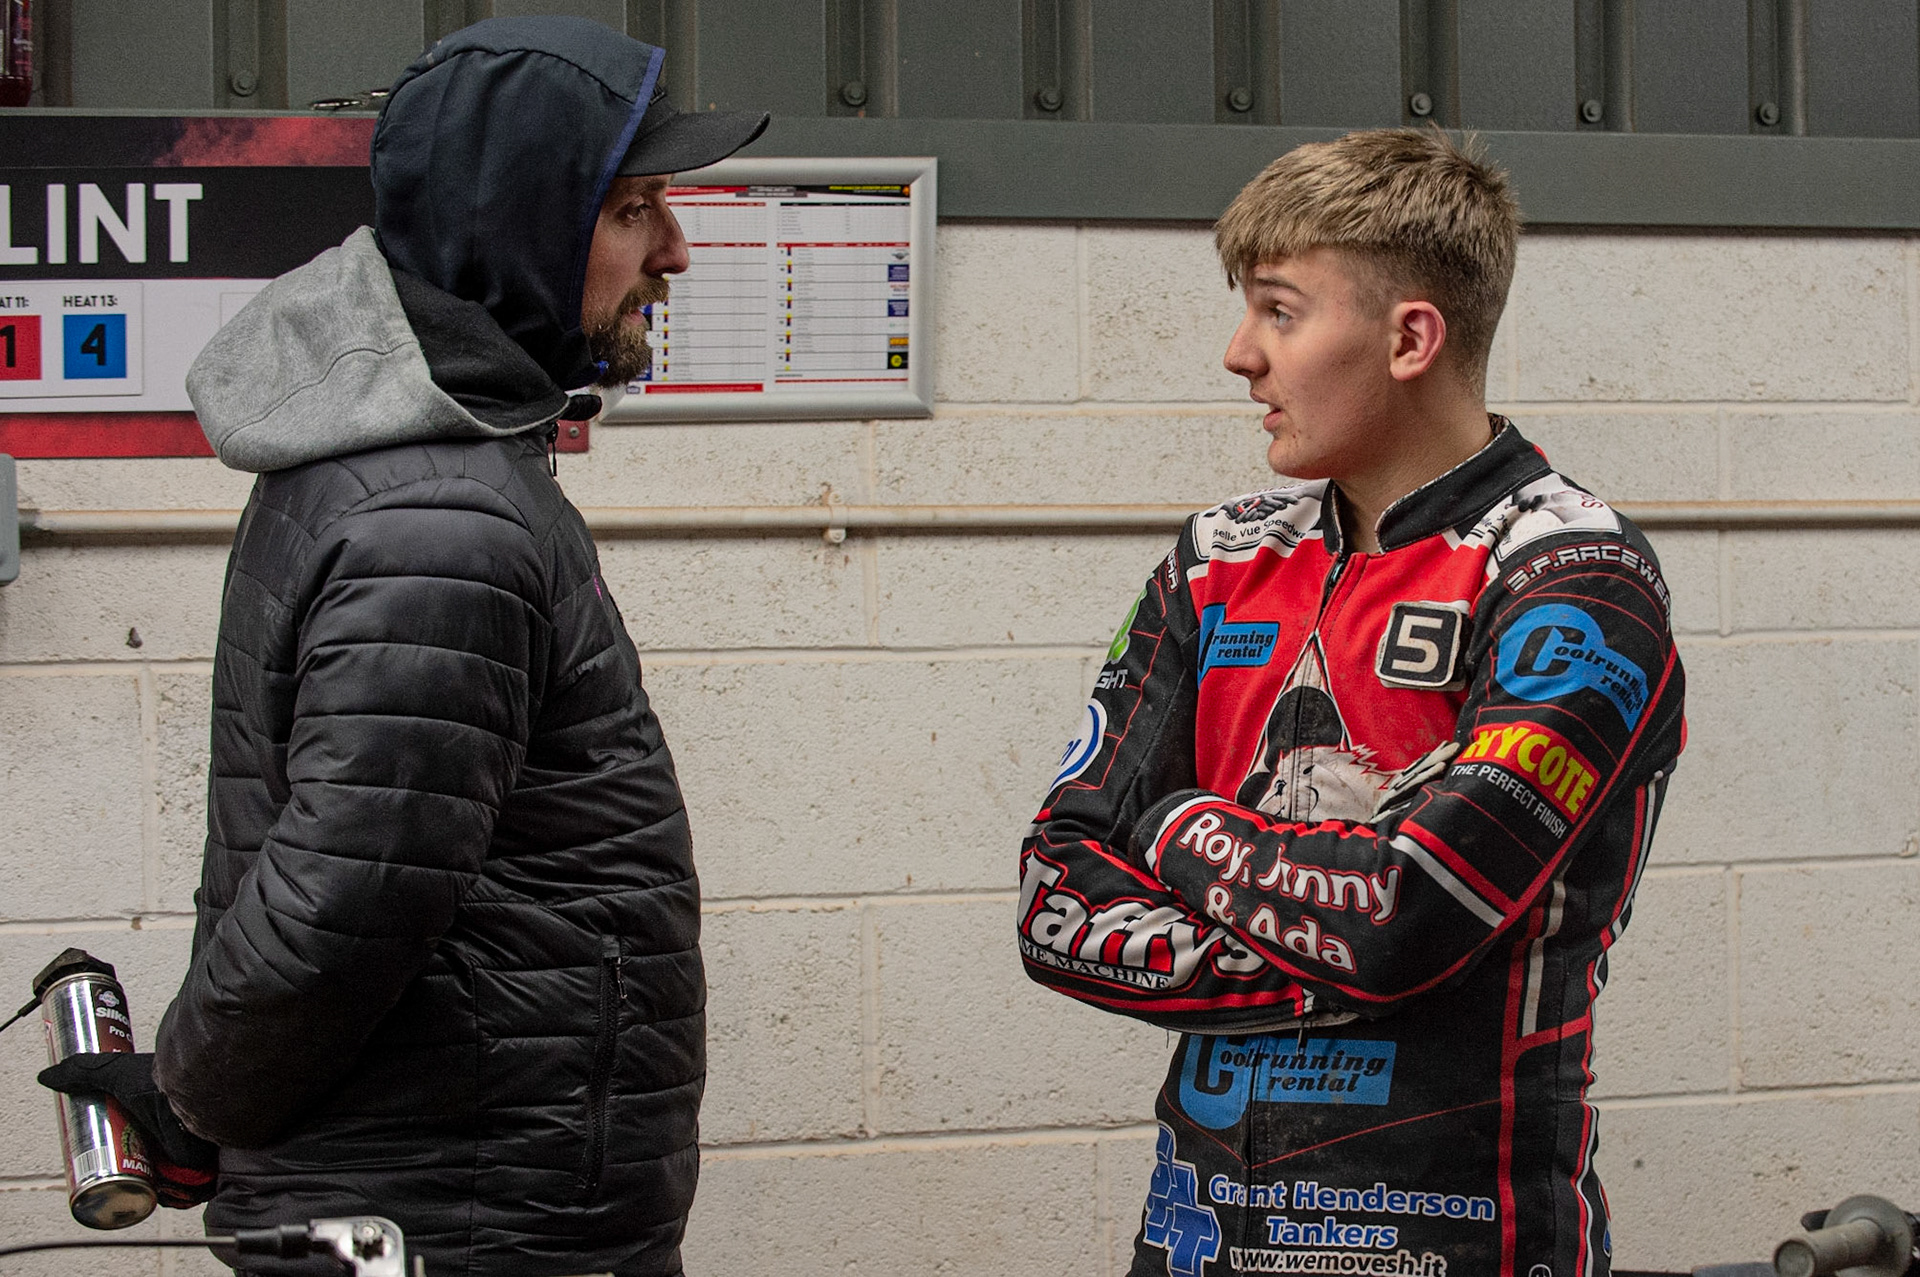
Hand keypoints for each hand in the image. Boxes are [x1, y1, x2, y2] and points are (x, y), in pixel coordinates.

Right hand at [38, 1052, 217, 1207]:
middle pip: (146, 1159)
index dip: (116, 1148)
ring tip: (121, 1193)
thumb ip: (83, 1071)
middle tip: (104, 1179)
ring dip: (146, 1186)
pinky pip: (182, 1190)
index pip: (133, 1136)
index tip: (94, 1159)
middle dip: (127, 1171)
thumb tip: (45, 1077)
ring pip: (163, 1178)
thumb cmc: (157, 1084)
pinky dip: (167, 1196)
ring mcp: (187, 1150)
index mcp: (157, 1112)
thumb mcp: (114, 1073)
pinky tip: (147, 1199)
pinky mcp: (198, 1168)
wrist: (191, 1100)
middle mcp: (174, 1130)